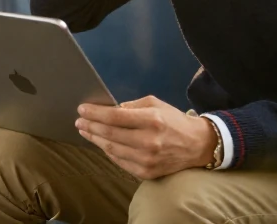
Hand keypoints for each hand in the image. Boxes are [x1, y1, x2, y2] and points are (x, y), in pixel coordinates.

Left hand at [76, 95, 215, 179]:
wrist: (197, 145)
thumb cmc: (174, 121)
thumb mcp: (156, 104)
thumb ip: (132, 106)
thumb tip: (109, 110)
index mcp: (152, 120)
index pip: (115, 117)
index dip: (96, 113)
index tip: (82, 109)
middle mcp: (149, 141)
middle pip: (110, 134)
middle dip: (91, 126)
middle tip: (79, 121)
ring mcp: (147, 160)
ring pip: (111, 149)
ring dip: (95, 139)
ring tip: (85, 131)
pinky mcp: (146, 172)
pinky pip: (119, 161)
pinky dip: (108, 151)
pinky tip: (101, 143)